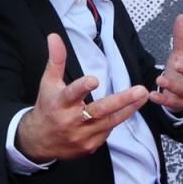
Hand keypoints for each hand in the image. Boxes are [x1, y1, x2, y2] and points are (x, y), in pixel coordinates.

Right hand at [17, 34, 148, 162]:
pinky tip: (126, 110)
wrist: (40, 141)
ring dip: (128, 109)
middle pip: (99, 111)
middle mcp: (71, 121)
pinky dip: (116, 120)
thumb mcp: (48, 83)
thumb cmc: (47, 106)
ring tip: (143, 96)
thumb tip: (54, 37)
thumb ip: (56, 60)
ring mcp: (81, 136)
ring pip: (109, 122)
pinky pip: (107, 132)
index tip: (94, 79)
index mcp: (59, 104)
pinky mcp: (90, 146)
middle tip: (140, 90)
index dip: (82, 87)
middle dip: (121, 101)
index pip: (71, 94)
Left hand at [149, 14, 182, 113]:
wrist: (182, 93)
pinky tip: (151, 95)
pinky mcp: (178, 103)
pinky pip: (171, 102)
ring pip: (182, 91)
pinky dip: (162, 100)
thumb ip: (181, 36)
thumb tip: (181, 16)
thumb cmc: (182, 70)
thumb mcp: (181, 53)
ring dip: (171, 85)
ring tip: (159, 79)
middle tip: (177, 64)